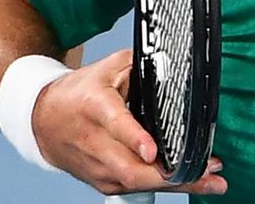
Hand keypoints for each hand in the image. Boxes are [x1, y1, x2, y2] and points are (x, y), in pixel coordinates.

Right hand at [32, 47, 226, 195]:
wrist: (43, 121)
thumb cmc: (79, 93)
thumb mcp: (108, 68)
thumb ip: (141, 67)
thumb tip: (174, 65)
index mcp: (95, 106)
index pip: (115, 124)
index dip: (134, 138)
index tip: (152, 150)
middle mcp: (95, 141)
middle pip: (131, 167)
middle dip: (171, 174)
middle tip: (207, 169)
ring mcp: (98, 167)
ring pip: (137, 183)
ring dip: (176, 185)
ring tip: (211, 180)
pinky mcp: (102, 182)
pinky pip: (136, 188)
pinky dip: (164, 186)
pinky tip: (190, 181)